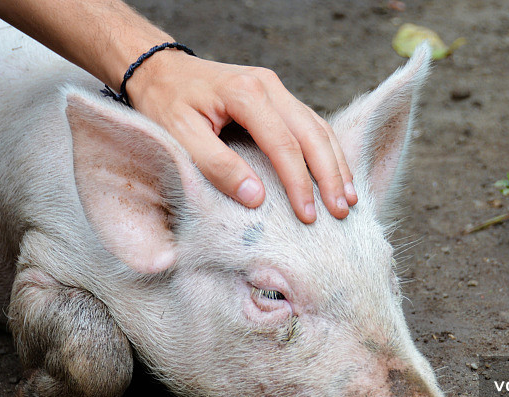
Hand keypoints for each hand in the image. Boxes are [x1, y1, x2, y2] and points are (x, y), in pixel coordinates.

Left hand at [126, 51, 356, 222]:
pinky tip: (337, 174)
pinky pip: (311, 125)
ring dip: (336, 164)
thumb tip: (256, 197)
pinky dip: (327, 152)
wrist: (160, 69)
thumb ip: (216, 166)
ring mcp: (276, 88)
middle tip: (340, 211)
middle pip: (311, 134)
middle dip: (330, 176)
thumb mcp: (180, 135)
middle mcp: (268, 85)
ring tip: (348, 198)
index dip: (298, 183)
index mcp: (245, 93)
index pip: (283, 144)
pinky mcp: (278, 97)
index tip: (308, 215)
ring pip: (318, 128)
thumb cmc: (165, 102)